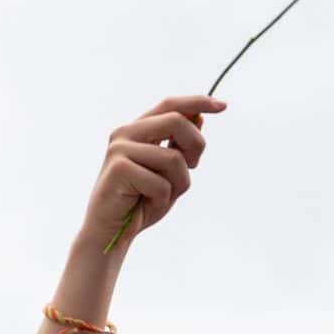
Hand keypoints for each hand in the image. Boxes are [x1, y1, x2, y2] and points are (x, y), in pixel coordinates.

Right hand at [80, 96, 221, 248]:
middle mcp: (125, 134)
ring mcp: (119, 150)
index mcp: (137, 130)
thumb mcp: (169, 172)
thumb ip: (179, 146)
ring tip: (161, 195)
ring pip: (174, 158)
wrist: (110, 230)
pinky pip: (161, 182)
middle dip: (196, 145)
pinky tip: (145, 204)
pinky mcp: (119, 169)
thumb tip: (198, 118)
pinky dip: (162, 198)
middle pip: (176, 121)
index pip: (170, 105)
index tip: (223, 106)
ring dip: (178, 183)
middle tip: (194, 167)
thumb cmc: (140, 201)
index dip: (197, 102)